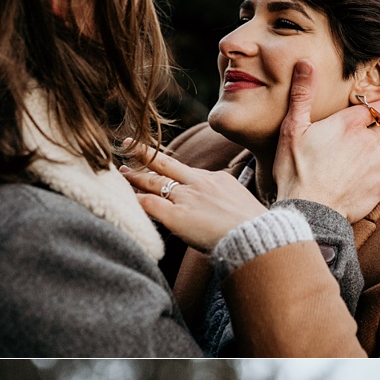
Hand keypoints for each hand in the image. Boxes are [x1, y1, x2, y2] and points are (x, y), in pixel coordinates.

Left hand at [120, 144, 255, 250]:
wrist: (257, 235)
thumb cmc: (256, 227)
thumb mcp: (243, 204)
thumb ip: (228, 201)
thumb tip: (224, 209)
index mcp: (215, 179)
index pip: (186, 172)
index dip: (170, 167)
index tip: (161, 162)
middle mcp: (198, 183)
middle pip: (166, 164)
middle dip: (146, 153)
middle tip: (130, 144)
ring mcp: (186, 198)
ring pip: (153, 182)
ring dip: (135, 176)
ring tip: (121, 172)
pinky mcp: (177, 216)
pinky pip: (149, 204)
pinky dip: (135, 200)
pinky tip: (123, 198)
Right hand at [272, 62, 379, 218]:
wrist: (308, 210)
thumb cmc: (295, 170)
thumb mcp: (292, 129)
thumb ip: (302, 94)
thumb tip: (306, 62)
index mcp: (348, 124)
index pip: (371, 106)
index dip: (376, 104)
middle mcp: (368, 139)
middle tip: (377, 122)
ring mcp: (378, 161)